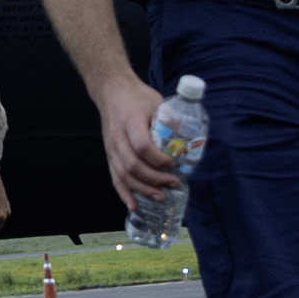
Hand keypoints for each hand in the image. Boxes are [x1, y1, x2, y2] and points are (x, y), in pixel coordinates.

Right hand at [93, 73, 179, 215]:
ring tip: (161, 197)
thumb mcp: (156, 101)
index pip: (142, 146)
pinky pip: (114, 178)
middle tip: (173, 184)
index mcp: (130, 121)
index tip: (173, 164)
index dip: (158, 159)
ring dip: (142, 190)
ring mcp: (111, 148)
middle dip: (154, 179)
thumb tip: (189, 140)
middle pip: (132, 165)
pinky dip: (124, 194)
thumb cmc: (137, 96)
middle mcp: (118, 137)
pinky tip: (135, 206)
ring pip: (123, 175)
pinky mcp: (109, 155)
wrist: (112, 92)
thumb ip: (170, 119)